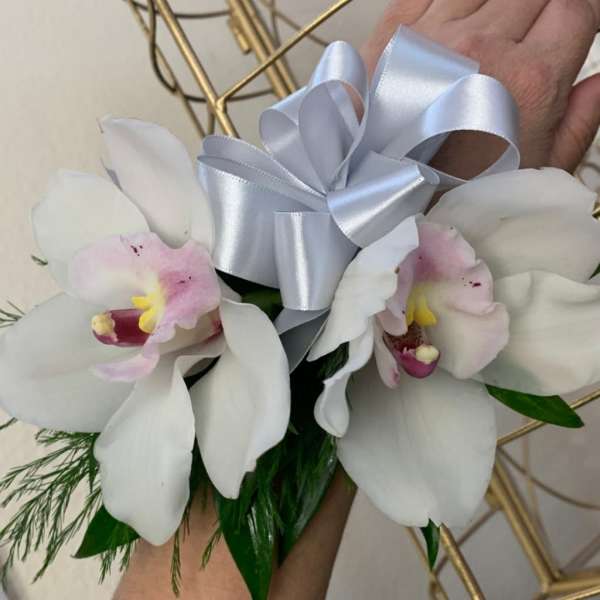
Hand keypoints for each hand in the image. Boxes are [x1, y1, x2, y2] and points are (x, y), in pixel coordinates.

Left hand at [362, 0, 599, 171]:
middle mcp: (485, 48)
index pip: (577, 10)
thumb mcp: (533, 172)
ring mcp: (436, 36)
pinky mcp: (395, 33)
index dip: (582, 13)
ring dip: (498, 5)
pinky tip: (457, 26)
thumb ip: (579, 122)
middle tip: (527, 39)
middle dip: (540, 10)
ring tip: (490, 37)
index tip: (573, 26)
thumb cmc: (457, 191)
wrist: (383, 192)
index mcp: (529, 81)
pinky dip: (454, 0)